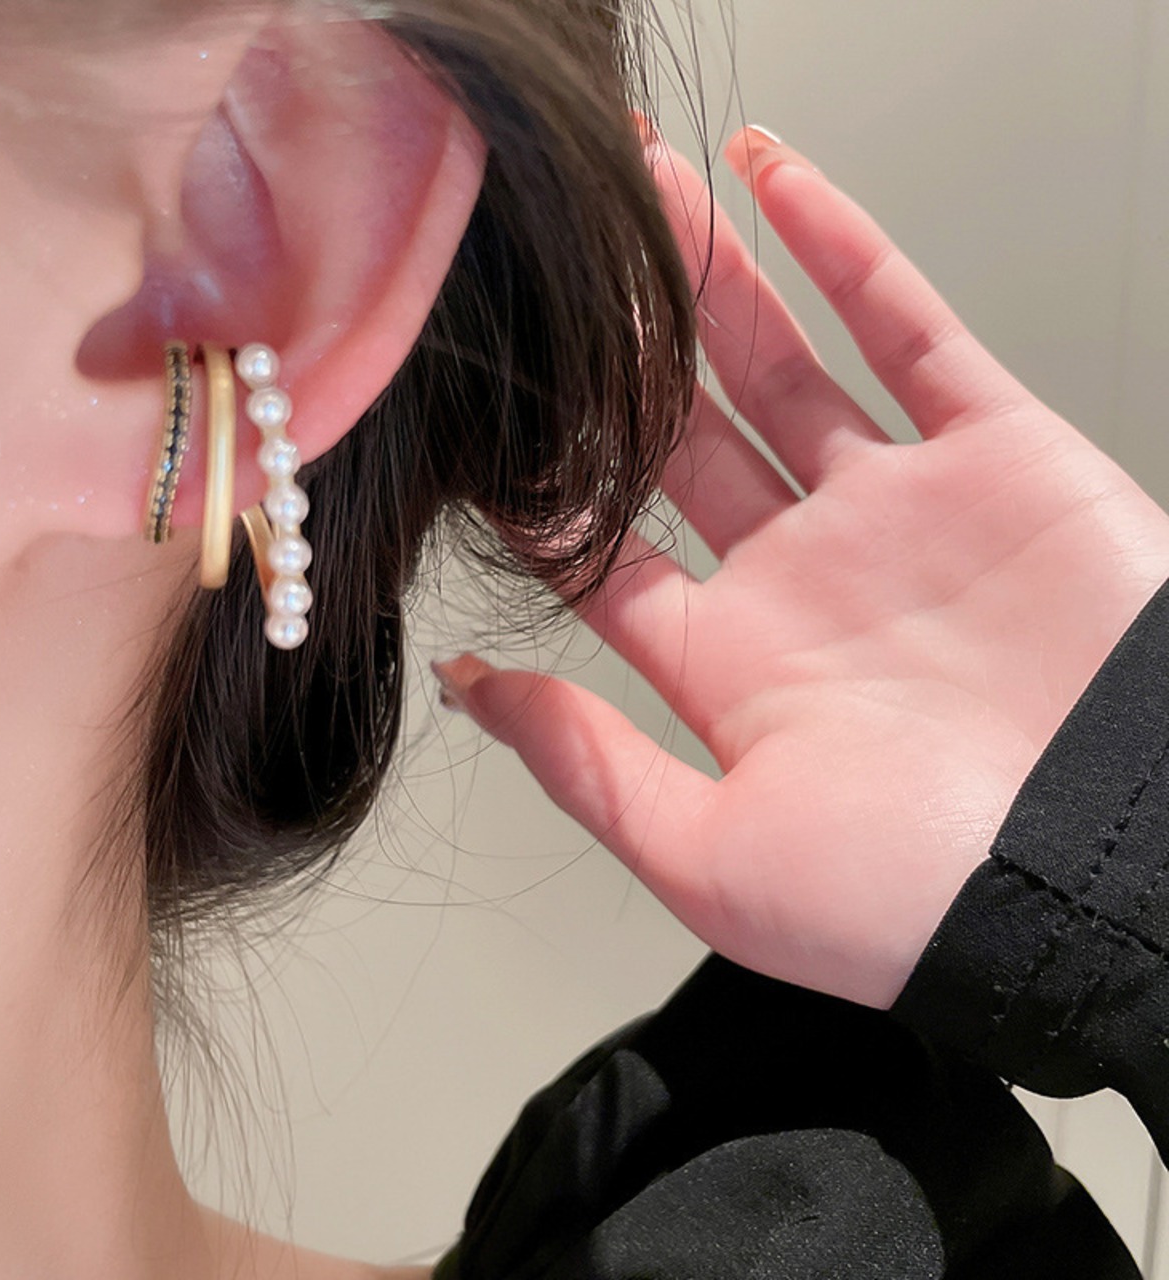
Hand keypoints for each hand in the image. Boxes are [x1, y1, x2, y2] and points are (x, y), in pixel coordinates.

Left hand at [435, 127, 1168, 1009]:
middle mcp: (806, 580)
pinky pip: (909, 325)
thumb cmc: (916, 906)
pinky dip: (841, 247)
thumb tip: (474, 690)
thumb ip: (585, 765)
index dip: (541, 485)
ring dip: (710, 278)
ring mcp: (898, 512)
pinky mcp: (999, 459)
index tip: (486, 418)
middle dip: (618, 355)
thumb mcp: (711, 859)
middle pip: (682, 439)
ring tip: (642, 196)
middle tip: (557, 272)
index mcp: (733, 666)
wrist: (1112, 889)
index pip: (606, 554)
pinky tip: (771, 182)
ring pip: (781, 364)